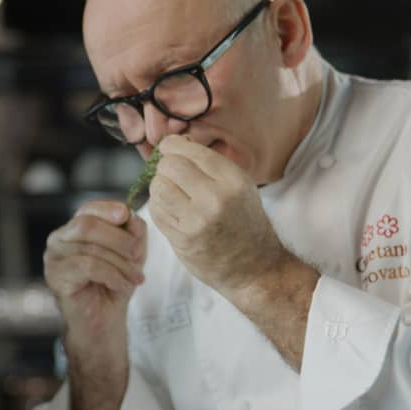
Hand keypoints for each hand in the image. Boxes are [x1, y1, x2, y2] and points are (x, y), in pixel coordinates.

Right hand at [43, 200, 146, 333]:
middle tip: (137, 255)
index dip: (107, 209)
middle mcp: (59, 238)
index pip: (88, 209)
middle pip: (88, 225)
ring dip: (121, 264)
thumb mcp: (130, 253)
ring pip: (91, 248)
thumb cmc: (114, 284)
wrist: (104, 320)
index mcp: (74, 228)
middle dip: (118, 239)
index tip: (126, 215)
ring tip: (135, 278)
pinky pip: (88, 267)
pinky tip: (122, 285)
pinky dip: (112, 275)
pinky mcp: (55, 276)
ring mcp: (54, 257)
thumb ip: (132, 231)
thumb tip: (132, 216)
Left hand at [146, 135, 284, 295]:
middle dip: (165, 167)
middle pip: (169, 166)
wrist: (255, 267)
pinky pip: (156, 211)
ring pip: (158, 187)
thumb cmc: (244, 222)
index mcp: (233, 180)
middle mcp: (215, 198)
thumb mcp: (239, 186)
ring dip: (159, 187)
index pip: (190, 151)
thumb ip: (209, 164)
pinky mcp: (182, 239)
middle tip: (171, 175)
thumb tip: (174, 142)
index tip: (168, 148)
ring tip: (172, 194)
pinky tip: (172, 211)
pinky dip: (159, 207)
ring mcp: (197, 221)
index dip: (172, 146)